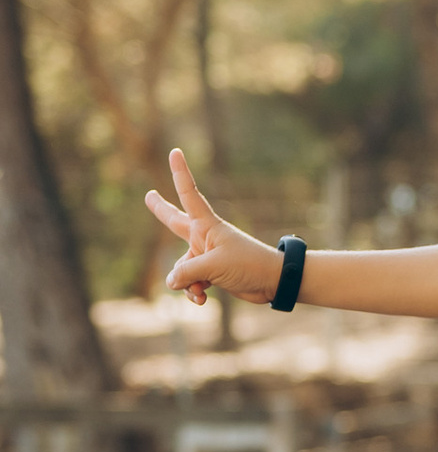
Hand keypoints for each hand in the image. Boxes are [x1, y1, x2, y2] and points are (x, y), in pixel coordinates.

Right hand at [146, 148, 282, 305]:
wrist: (272, 282)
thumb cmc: (247, 264)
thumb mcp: (212, 266)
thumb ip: (186, 272)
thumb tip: (171, 281)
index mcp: (206, 225)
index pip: (189, 194)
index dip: (180, 173)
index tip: (175, 152)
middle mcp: (203, 237)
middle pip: (174, 222)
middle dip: (161, 210)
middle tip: (149, 196)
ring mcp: (205, 256)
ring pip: (181, 268)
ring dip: (186, 282)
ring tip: (201, 288)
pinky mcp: (210, 273)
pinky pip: (190, 283)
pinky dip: (193, 293)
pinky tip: (203, 300)